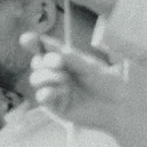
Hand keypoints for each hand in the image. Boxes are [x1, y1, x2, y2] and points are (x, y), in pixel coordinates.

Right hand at [30, 39, 146, 146]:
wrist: (120, 107)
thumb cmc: (109, 85)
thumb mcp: (89, 66)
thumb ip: (69, 57)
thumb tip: (50, 47)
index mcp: (67, 62)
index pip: (46, 50)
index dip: (34, 43)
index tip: (26, 39)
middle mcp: (59, 75)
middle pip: (37, 63)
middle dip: (45, 61)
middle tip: (59, 63)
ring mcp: (56, 91)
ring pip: (36, 78)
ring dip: (48, 76)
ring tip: (64, 80)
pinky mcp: (56, 107)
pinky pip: (41, 96)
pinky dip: (49, 91)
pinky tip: (63, 92)